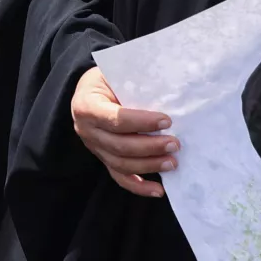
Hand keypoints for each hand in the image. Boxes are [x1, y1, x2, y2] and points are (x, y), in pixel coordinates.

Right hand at [71, 67, 178, 197]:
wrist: (89, 89)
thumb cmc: (108, 77)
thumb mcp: (116, 71)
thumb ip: (135, 81)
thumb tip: (171, 91)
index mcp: (86, 105)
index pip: (115, 119)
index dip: (141, 122)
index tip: (167, 121)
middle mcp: (86, 130)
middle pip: (119, 145)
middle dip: (149, 147)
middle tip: (175, 144)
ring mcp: (94, 147)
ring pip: (120, 164)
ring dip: (148, 166)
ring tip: (173, 162)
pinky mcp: (103, 158)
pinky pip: (119, 177)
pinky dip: (139, 187)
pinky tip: (159, 190)